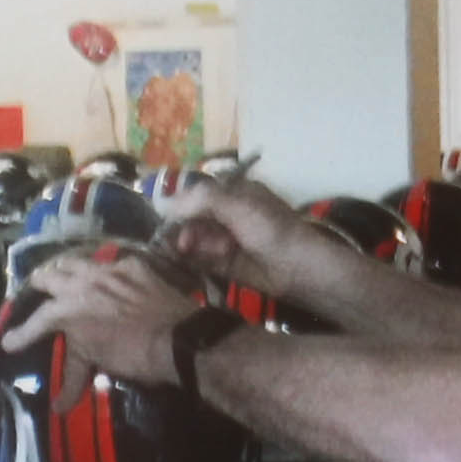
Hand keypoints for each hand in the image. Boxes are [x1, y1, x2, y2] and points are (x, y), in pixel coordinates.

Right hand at [0, 251, 197, 410]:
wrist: (178, 338)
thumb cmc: (133, 355)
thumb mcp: (98, 362)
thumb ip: (75, 374)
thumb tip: (60, 407)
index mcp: (67, 309)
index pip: (36, 322)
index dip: (20, 334)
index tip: (7, 343)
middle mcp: (82, 283)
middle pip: (48, 276)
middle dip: (37, 285)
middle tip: (34, 291)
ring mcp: (108, 270)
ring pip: (75, 261)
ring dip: (63, 269)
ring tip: (60, 275)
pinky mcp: (133, 265)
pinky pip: (109, 263)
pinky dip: (101, 270)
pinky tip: (104, 275)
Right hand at [165, 179, 311, 296]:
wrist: (298, 268)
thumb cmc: (271, 229)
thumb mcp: (237, 205)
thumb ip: (201, 200)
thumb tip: (163, 203)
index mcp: (234, 193)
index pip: (197, 193)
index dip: (179, 203)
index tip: (163, 215)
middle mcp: (229, 214)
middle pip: (192, 218)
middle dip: (183, 227)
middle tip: (182, 240)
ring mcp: (227, 240)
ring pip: (194, 239)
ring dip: (187, 244)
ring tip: (189, 250)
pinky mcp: (226, 265)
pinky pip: (200, 260)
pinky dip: (190, 260)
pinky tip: (184, 262)